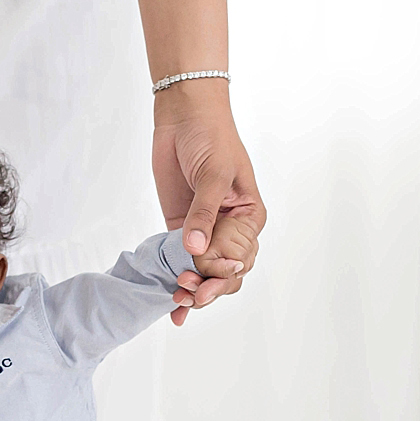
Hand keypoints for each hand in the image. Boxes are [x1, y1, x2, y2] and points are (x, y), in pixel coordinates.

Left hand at [150, 83, 266, 325]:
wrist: (183, 115)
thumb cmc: (211, 136)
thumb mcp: (214, 174)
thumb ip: (204, 212)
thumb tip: (197, 249)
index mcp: (248, 217)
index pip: (241, 257)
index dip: (224, 273)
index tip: (204, 277)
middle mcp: (229, 229)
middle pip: (224, 272)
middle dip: (209, 288)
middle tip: (187, 295)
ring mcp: (204, 231)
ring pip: (203, 273)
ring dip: (192, 291)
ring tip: (176, 300)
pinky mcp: (179, 228)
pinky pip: (179, 261)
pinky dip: (175, 281)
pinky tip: (170, 305)